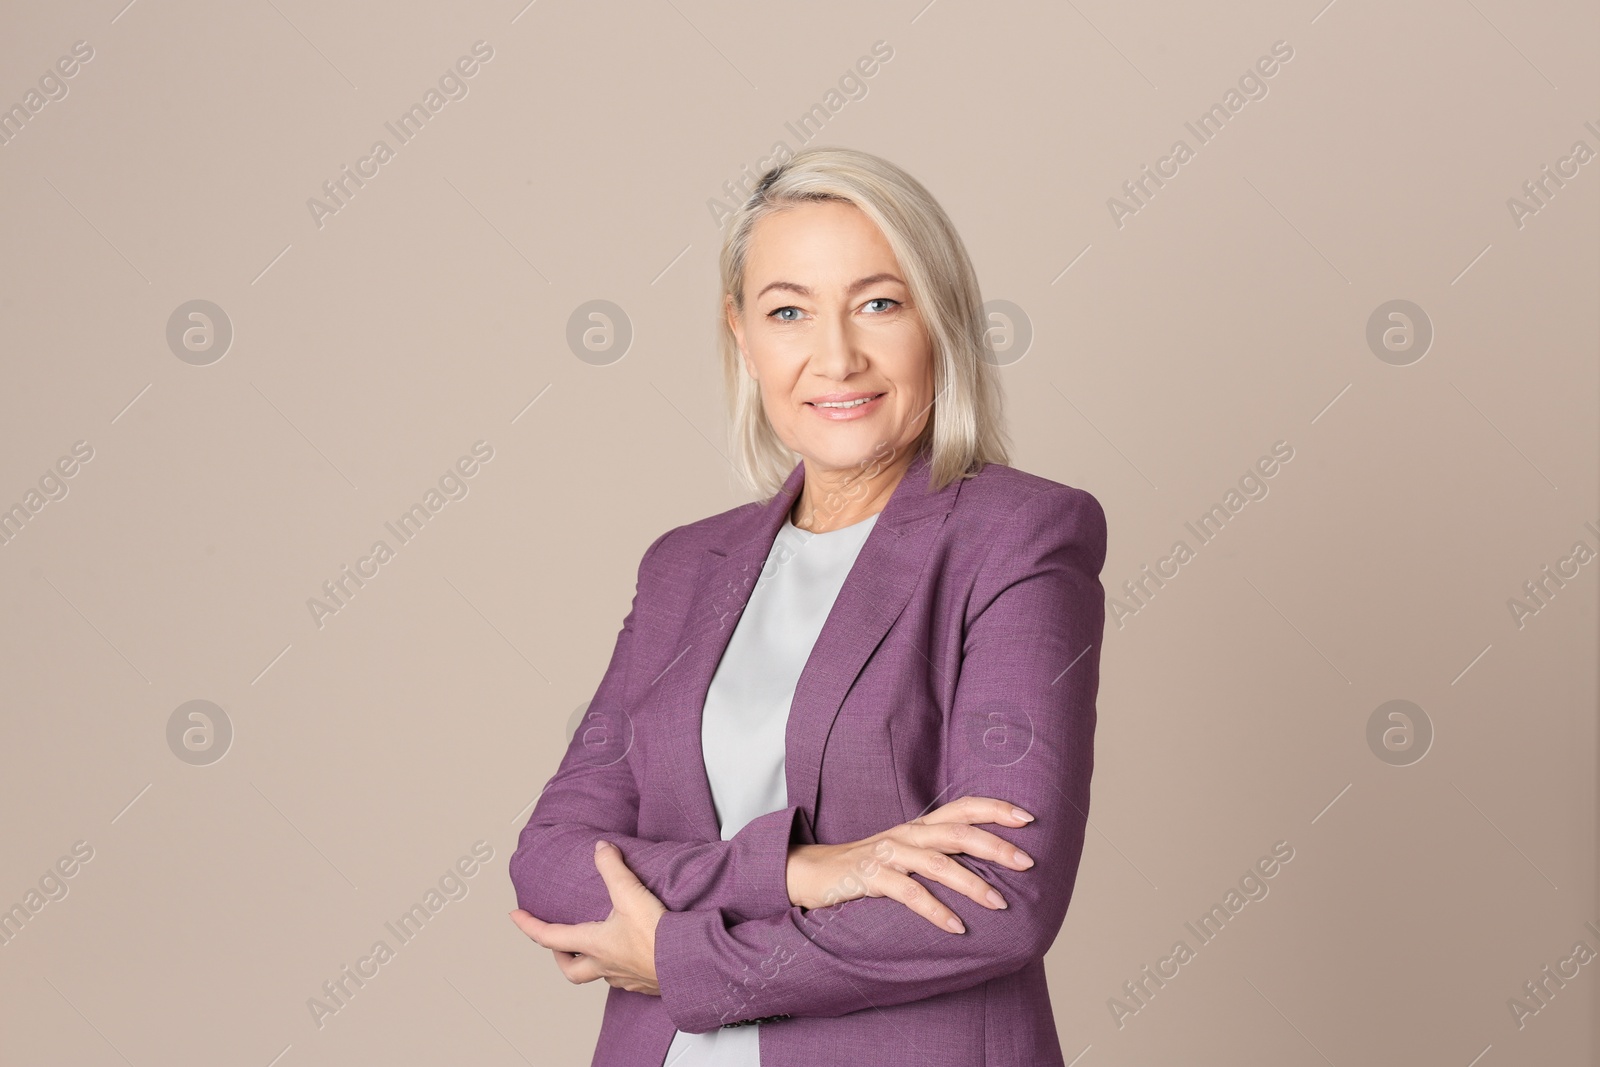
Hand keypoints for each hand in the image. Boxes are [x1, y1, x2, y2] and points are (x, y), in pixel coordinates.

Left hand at [509, 840, 665, 995]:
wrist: (688, 964)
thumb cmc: (658, 935)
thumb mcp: (631, 893)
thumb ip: (613, 868)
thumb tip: (601, 847)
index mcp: (594, 944)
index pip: (550, 937)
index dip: (529, 925)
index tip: (514, 916)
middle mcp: (604, 965)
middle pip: (570, 969)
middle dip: (559, 956)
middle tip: (556, 944)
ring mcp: (624, 978)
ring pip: (597, 974)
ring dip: (591, 962)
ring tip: (596, 947)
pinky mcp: (644, 983)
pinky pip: (623, 979)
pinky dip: (619, 967)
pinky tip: (629, 956)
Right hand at [785, 796, 1035, 933]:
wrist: (813, 872)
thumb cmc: (868, 866)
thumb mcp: (905, 853)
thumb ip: (938, 852)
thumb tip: (986, 864)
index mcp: (919, 826)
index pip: (962, 808)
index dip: (995, 809)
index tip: (1028, 819)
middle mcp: (907, 834)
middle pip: (957, 832)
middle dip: (994, 846)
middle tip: (1026, 863)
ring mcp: (888, 855)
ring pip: (937, 863)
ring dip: (972, 883)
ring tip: (1000, 903)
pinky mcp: (871, 878)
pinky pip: (909, 894)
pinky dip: (936, 911)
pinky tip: (957, 927)